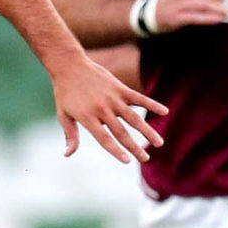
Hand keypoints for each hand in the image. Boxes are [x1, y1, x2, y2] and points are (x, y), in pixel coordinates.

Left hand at [50, 54, 167, 162]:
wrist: (70, 65)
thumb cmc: (65, 92)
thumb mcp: (63, 114)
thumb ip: (70, 135)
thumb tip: (67, 154)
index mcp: (88, 117)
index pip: (104, 138)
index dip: (116, 151)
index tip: (128, 161)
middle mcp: (102, 109)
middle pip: (122, 132)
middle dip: (135, 147)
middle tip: (146, 159)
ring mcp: (113, 98)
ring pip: (134, 118)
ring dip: (148, 131)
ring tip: (159, 143)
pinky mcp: (120, 88)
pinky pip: (139, 98)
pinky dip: (152, 104)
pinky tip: (165, 112)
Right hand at [151, 0, 227, 30]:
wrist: (155, 13)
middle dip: (218, 1)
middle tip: (221, 6)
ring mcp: (178, 4)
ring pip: (204, 5)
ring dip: (217, 10)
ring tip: (224, 13)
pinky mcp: (178, 17)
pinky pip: (196, 17)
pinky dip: (209, 18)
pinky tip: (217, 19)